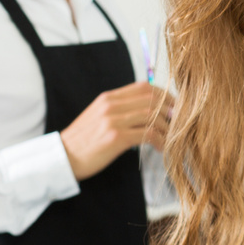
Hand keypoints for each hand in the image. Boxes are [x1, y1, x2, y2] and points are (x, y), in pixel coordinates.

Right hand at [59, 81, 174, 180]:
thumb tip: (147, 110)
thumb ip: (120, 109)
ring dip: (168, 128)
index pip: (144, 87)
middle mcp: (111, 105)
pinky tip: (161, 148)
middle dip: (171, 111)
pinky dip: (160, 141)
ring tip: (173, 139)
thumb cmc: (84, 141)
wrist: (63, 157)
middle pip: (152, 99)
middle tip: (180, 123)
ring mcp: (112, 120)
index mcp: (108, 97)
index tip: (175, 108)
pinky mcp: (115, 137)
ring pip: (152, 116)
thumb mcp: (99, 117)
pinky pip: (147, 134)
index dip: (165, 95)